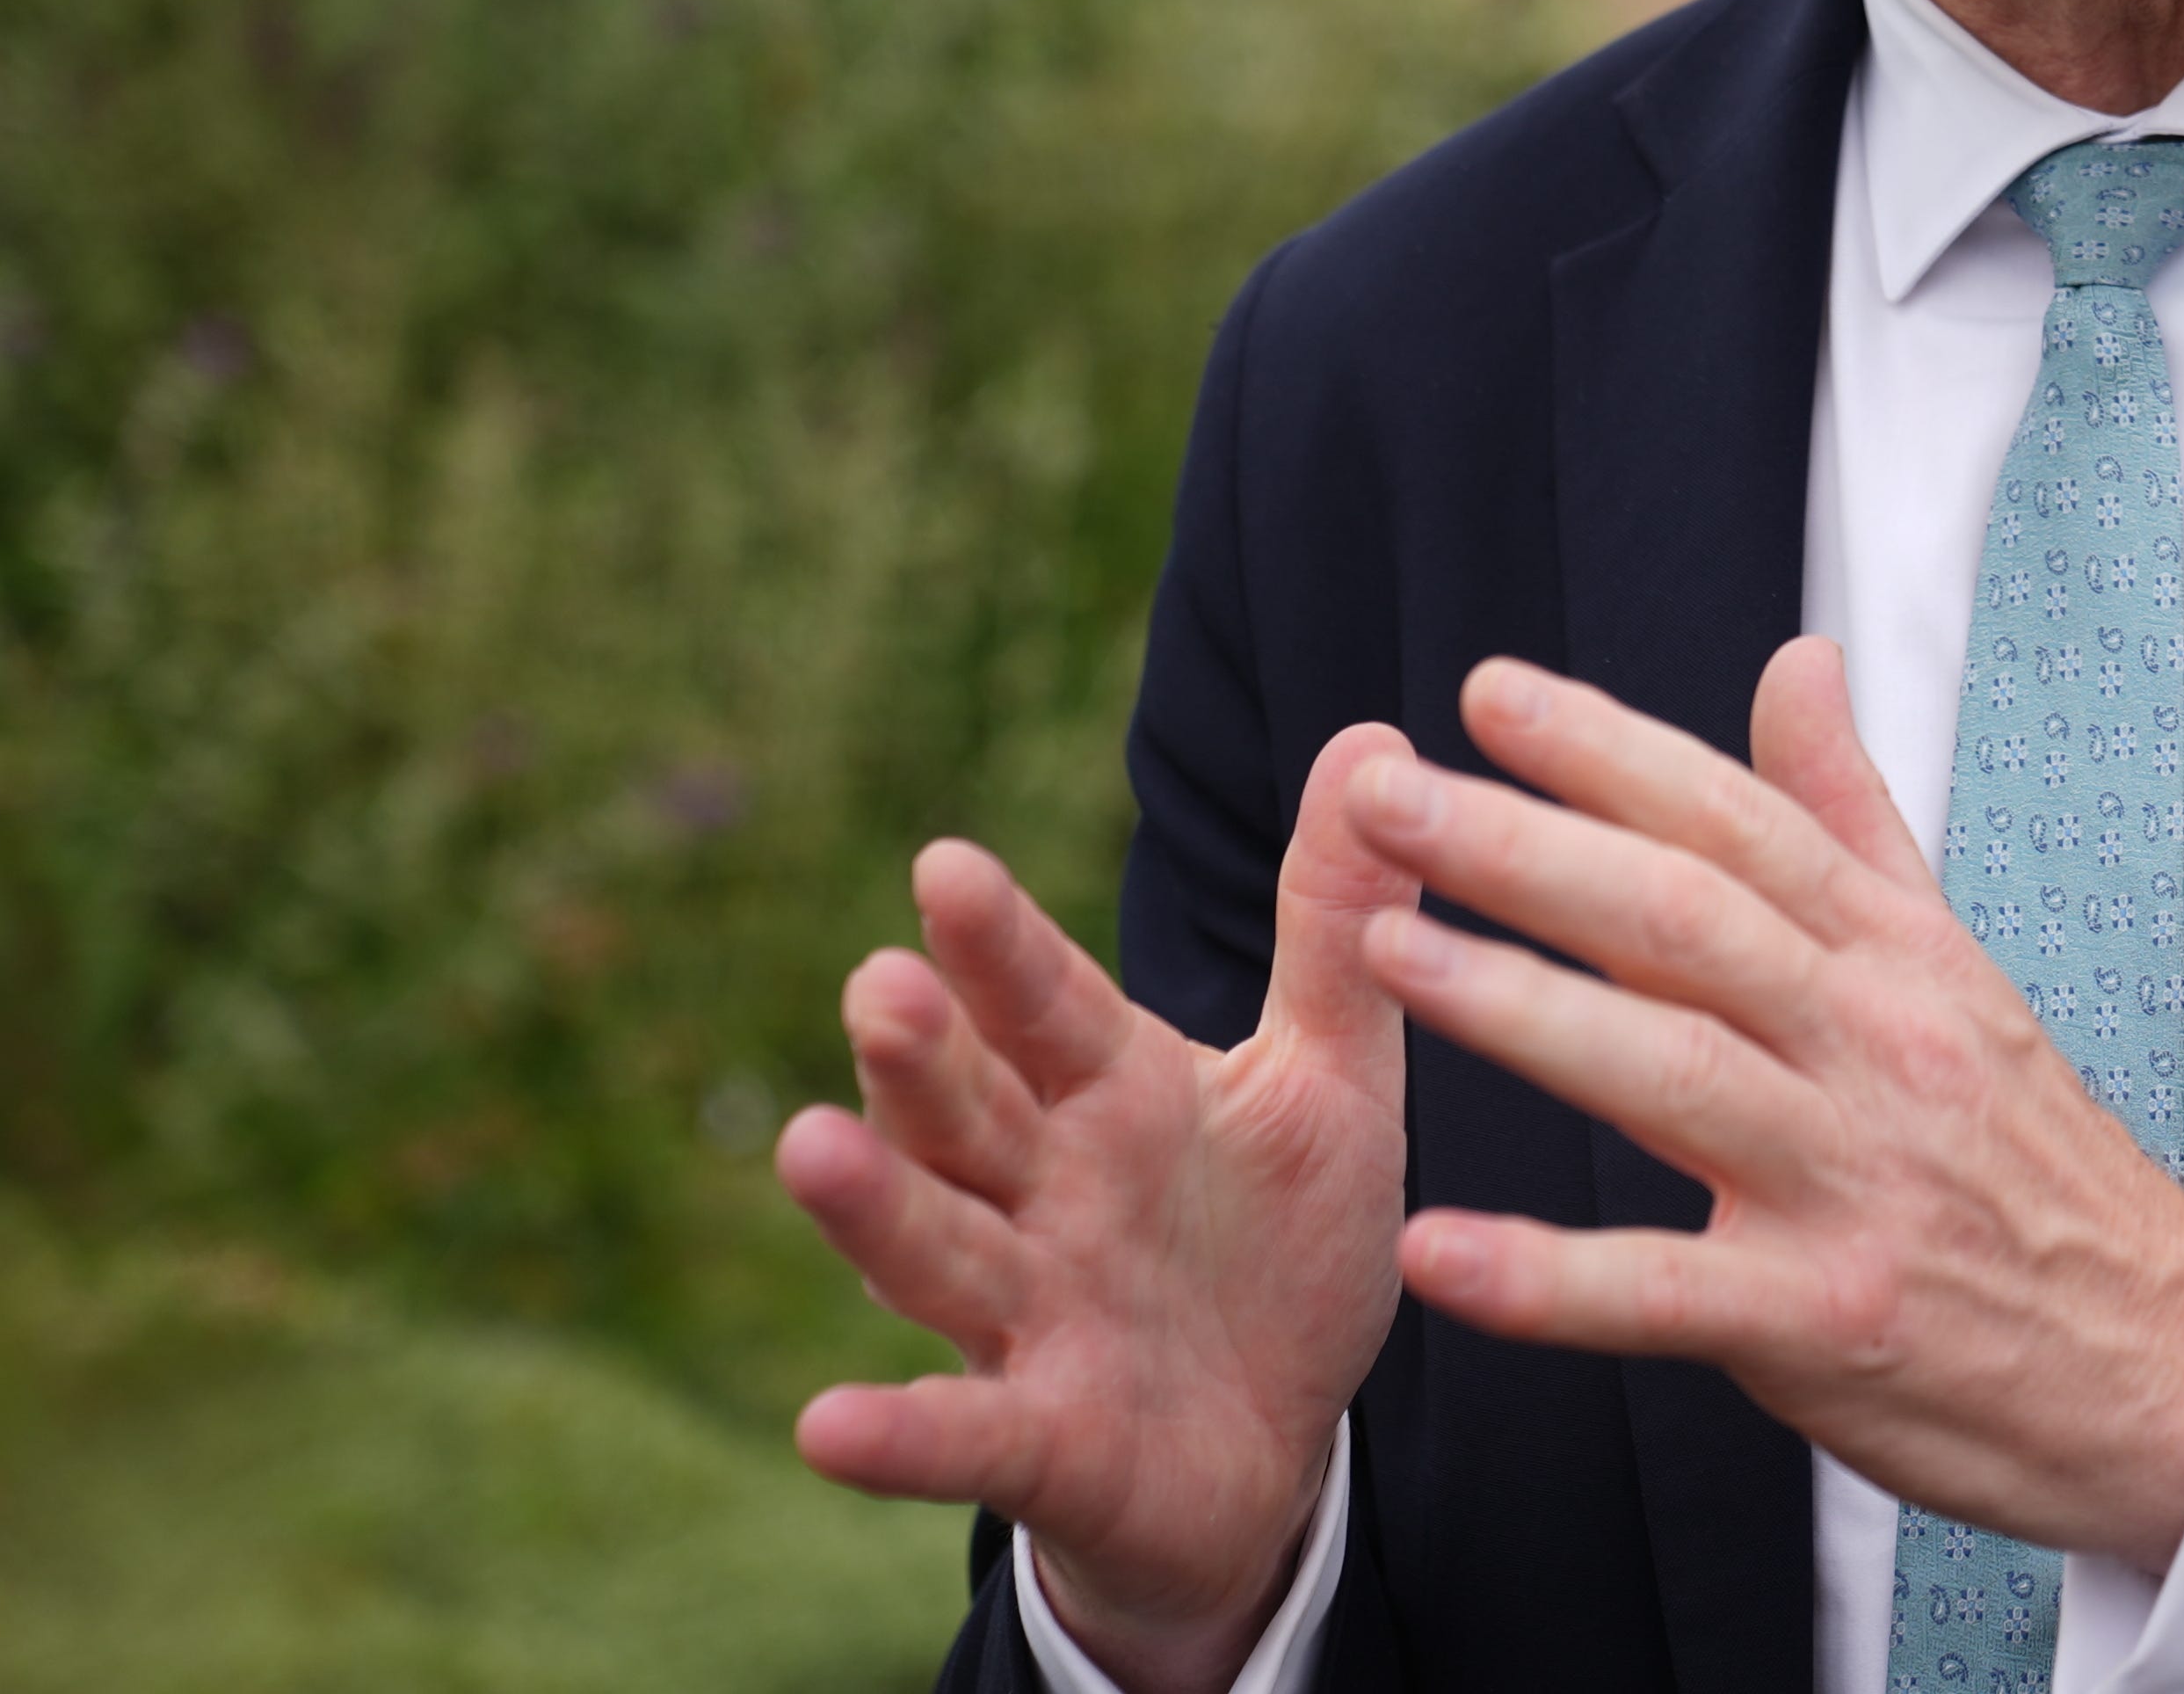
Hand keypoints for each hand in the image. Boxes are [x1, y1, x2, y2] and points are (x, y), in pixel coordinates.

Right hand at [775, 726, 1421, 1693]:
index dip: (998, 943)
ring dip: (874, 1207)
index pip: (1047, 1005)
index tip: (945, 868)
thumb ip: (1336, 927)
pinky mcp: (1041, 1441)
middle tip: (879, 984)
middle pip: (967, 1112)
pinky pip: (960, 1436)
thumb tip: (1374, 735)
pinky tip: (822, 1426)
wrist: (1280, 1448)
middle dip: (922, 1055)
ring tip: (809, 1147)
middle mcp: (1046, 1192)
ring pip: (939, 1250)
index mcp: (1115, 1093)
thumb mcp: (1330, 1081)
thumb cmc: (1282, 1246)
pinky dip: (897, 1436)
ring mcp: (1029, 1316)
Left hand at [1356, 640, 2183, 1571]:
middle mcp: (1873, 1049)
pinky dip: (1547, 1276)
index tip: (1489, 694)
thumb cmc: (2037, 1169)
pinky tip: (1437, 1248)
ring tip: (1383, 952)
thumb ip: (1856, 820)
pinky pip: (1665, 1293)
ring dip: (1516, 1009)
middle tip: (1387, 796)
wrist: (2162, 1362)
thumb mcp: (1959, 973)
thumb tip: (1797, 665)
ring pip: (1670, 1073)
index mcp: (1895, 962)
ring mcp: (1851, 1183)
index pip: (1740, 825)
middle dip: (1522, 848)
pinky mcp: (1827, 1320)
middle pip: (1685, 922)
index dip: (1611, 753)